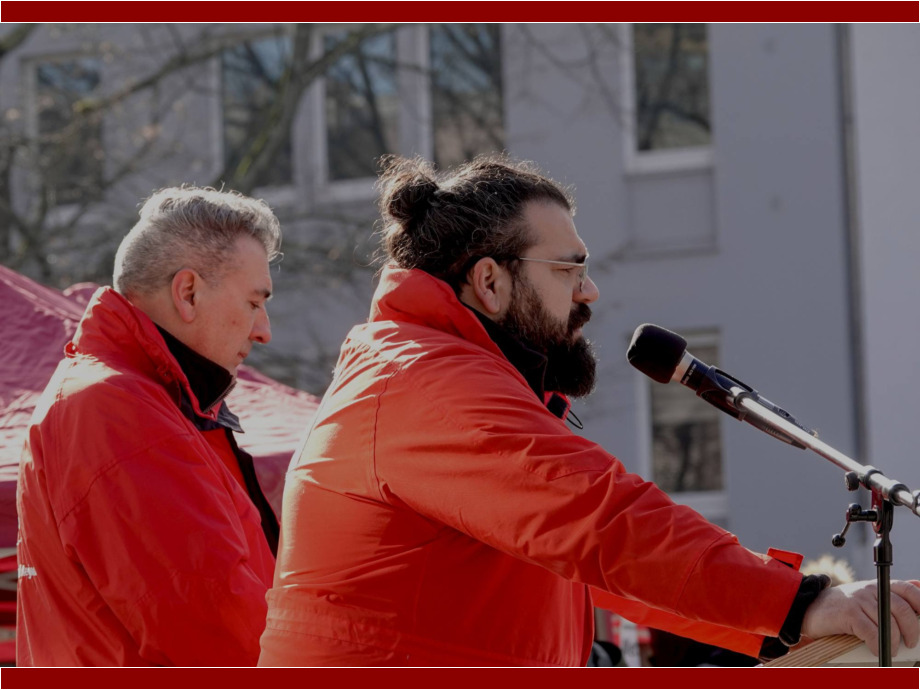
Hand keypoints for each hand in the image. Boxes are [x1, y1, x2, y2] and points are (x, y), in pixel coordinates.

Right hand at [801, 579, 919, 655]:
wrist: (810, 608)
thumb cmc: (843, 608)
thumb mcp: (868, 597)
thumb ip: (892, 595)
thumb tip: (918, 587)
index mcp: (879, 585)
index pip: (908, 590)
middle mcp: (870, 589)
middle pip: (902, 609)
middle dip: (912, 630)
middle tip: (911, 642)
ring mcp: (859, 599)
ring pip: (888, 623)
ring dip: (894, 641)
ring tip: (891, 649)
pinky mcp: (848, 613)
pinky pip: (871, 632)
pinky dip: (877, 645)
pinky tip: (876, 649)